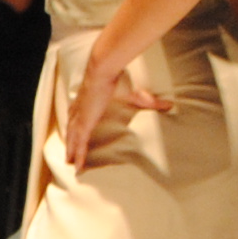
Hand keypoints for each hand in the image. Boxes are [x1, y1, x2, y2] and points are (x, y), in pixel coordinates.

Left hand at [59, 48, 174, 169]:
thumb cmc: (116, 80)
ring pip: (73, 139)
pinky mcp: (83, 123)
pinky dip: (78, 156)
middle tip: (68, 154)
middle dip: (70, 142)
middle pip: (72, 130)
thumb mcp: (135, 95)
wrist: (103, 72)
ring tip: (69, 163)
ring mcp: (80, 118)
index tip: (77, 132)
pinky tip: (76, 166)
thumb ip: (150, 102)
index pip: (80, 118)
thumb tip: (169, 105)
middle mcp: (79, 111)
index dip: (77, 127)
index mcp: (87, 103)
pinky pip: (79, 144)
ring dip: (71, 151)